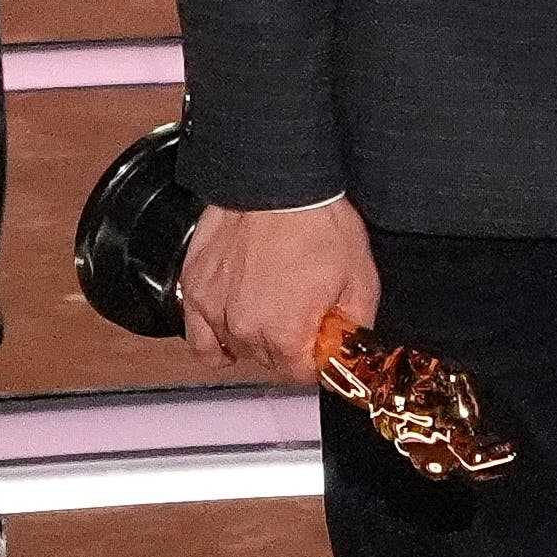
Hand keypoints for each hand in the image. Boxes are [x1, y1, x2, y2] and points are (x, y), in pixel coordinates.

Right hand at [180, 198, 379, 376]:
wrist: (279, 181)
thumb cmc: (317, 221)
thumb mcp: (360, 279)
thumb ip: (356, 328)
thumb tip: (349, 352)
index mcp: (286, 334)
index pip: (301, 375)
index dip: (317, 360)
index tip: (321, 342)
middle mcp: (246, 329)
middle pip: (270, 363)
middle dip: (289, 346)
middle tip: (301, 314)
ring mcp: (215, 310)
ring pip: (237, 349)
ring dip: (255, 338)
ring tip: (270, 310)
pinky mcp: (195, 290)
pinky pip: (198, 337)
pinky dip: (213, 342)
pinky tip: (227, 340)